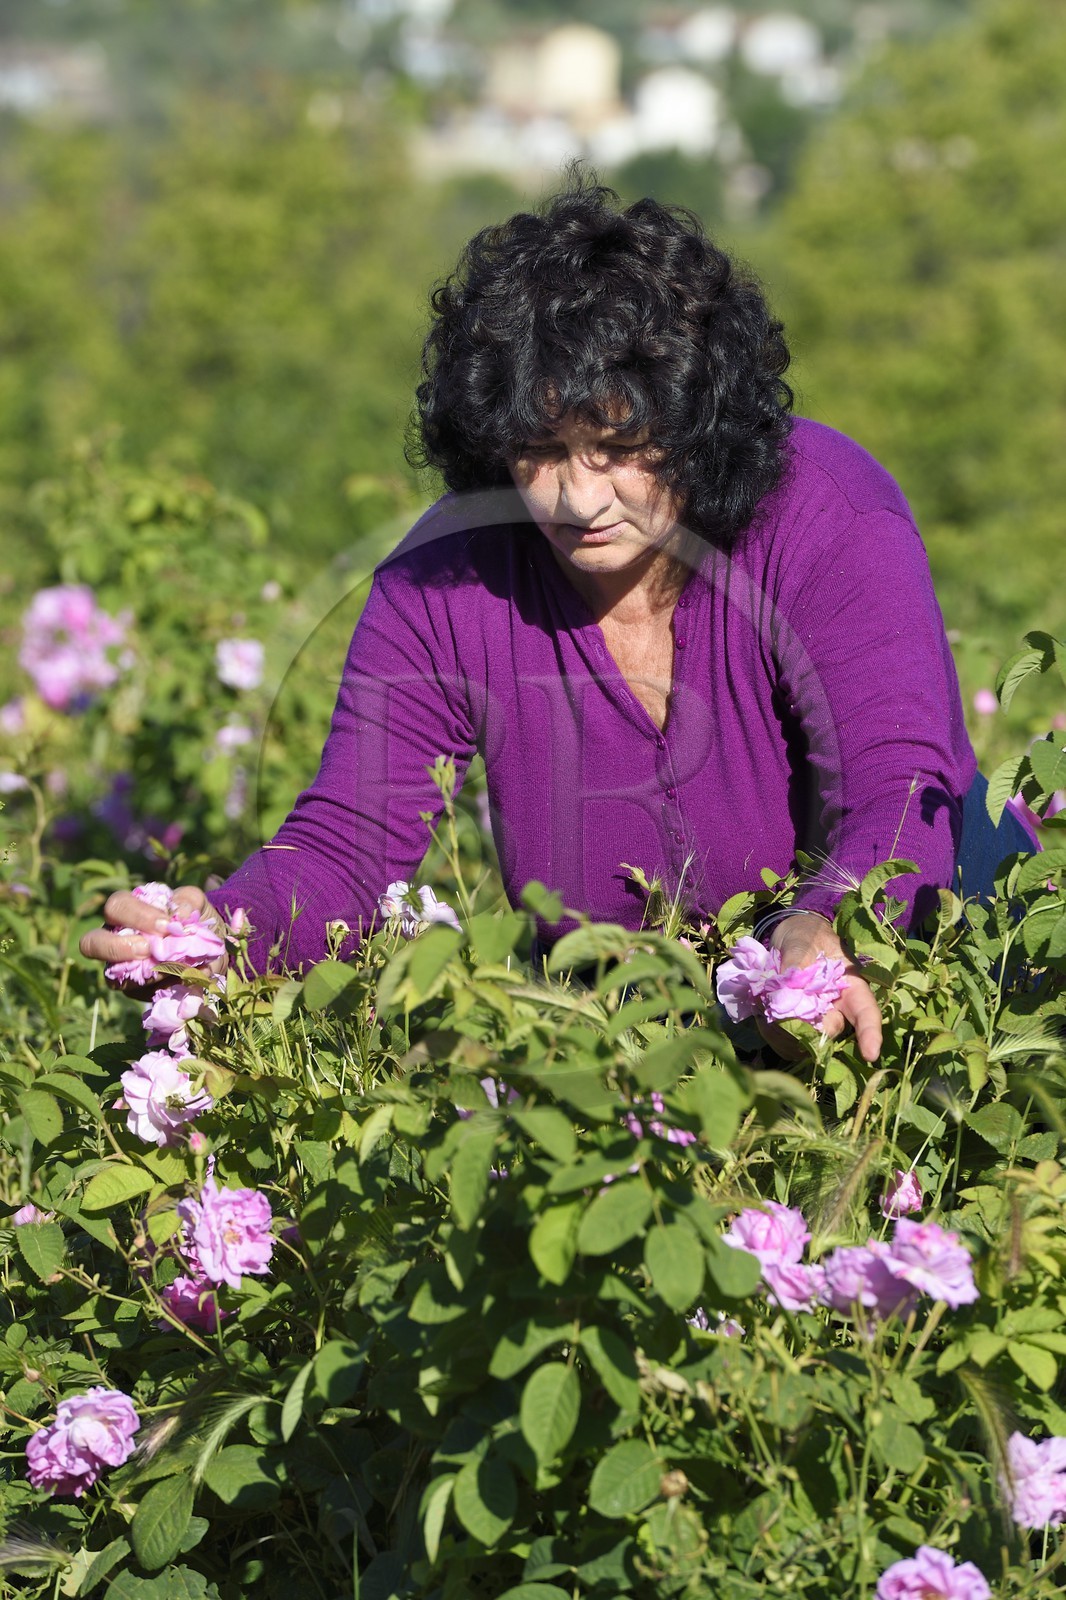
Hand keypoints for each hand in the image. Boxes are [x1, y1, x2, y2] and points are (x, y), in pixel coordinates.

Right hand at [79, 885, 228, 993]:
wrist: (210, 949)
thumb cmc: (194, 919)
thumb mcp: (197, 904)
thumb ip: (189, 900)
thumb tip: (181, 913)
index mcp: (127, 911)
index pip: (116, 907)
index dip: (137, 915)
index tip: (166, 924)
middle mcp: (115, 938)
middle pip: (91, 943)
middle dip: (117, 947)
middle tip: (148, 950)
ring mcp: (120, 967)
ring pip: (111, 975)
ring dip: (144, 973)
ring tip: (174, 968)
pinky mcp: (134, 990)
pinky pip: (137, 993)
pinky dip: (161, 987)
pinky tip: (182, 980)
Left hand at [760, 911, 881, 1063]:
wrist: (787, 939)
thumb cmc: (805, 935)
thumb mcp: (803, 941)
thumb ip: (797, 965)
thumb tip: (785, 994)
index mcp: (851, 987)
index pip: (866, 1013)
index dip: (870, 1034)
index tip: (870, 1055)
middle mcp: (838, 1009)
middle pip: (829, 1031)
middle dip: (805, 1026)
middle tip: (778, 1009)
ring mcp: (817, 1021)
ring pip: (806, 1042)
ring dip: (783, 1030)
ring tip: (766, 1006)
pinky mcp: (797, 1027)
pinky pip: (786, 1042)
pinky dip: (772, 1034)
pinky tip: (762, 1015)